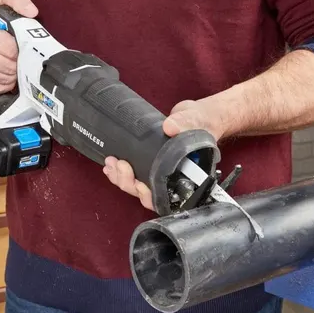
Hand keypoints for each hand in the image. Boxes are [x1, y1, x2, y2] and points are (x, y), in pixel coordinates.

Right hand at [0, 0, 37, 93]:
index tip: (23, 44)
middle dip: (20, 63)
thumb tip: (33, 12)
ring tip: (15, 63)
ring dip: (14, 74)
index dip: (22, 49)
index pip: (12, 50)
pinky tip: (7, 73)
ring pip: (4, 80)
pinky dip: (5, 84)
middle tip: (22, 55)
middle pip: (9, 67)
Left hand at [103, 97, 228, 210]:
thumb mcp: (196, 119)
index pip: (167, 196)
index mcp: (185, 175)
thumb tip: (170, 127)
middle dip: (129, 183)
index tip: (140, 185)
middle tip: (120, 165)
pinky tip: (110, 164)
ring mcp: (158, 170)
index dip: (151, 196)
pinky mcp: (147, 161)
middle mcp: (170, 177)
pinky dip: (119, 171)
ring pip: (136, 186)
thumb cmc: (203, 122)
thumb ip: (185, 122)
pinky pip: (132, 173)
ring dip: (121, 178)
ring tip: (111, 164)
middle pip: (146, 193)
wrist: (198, 115)